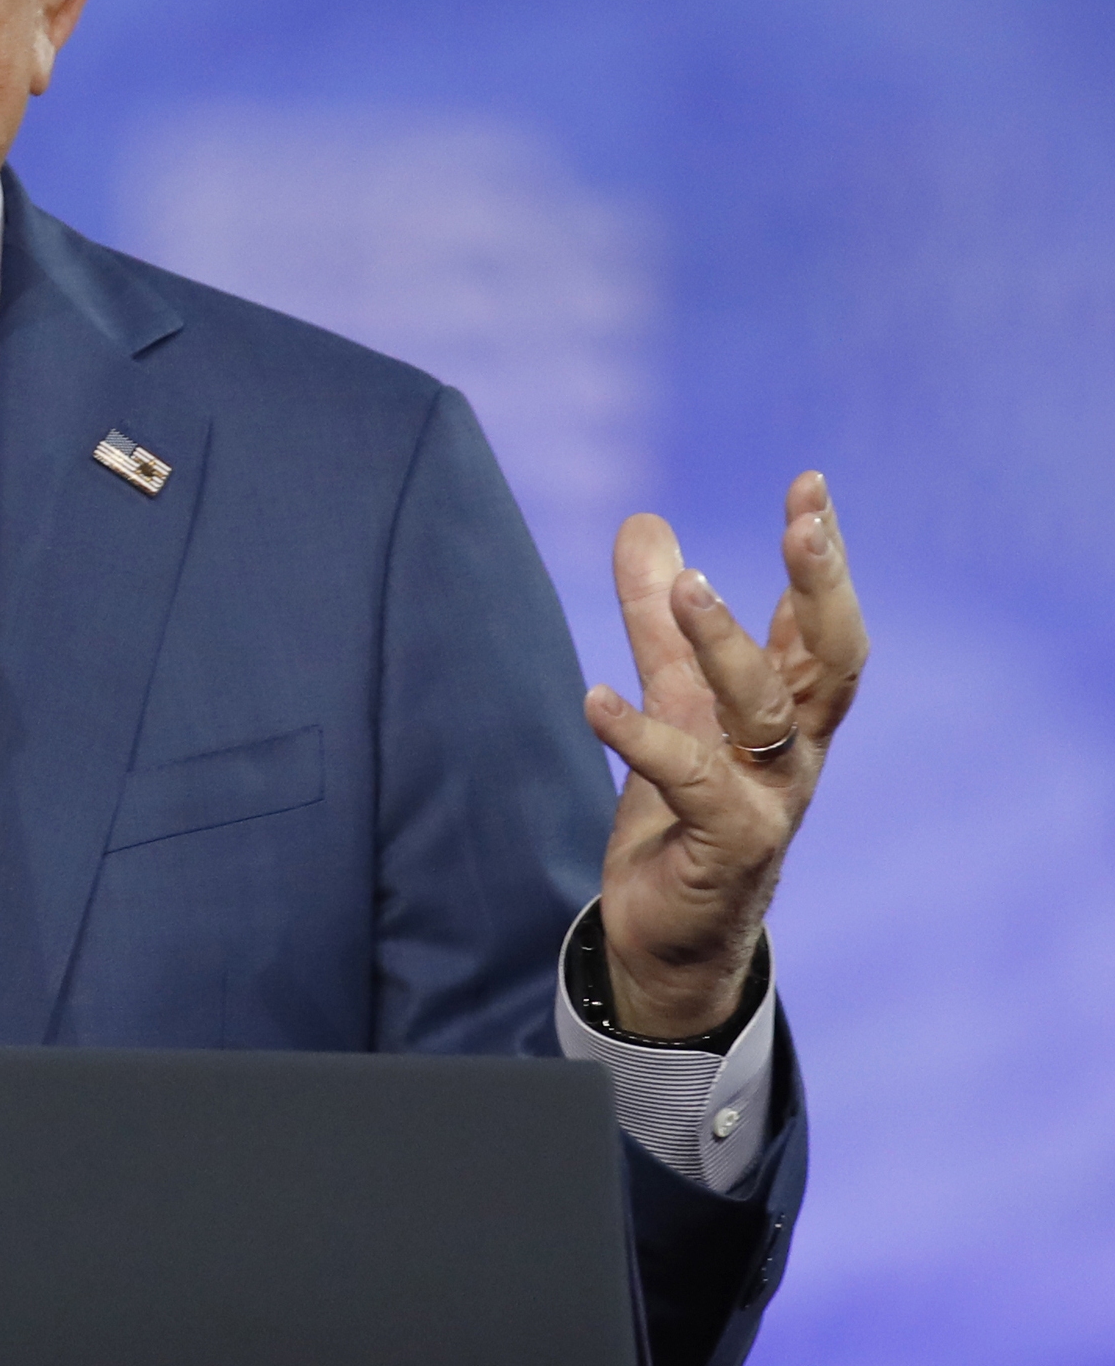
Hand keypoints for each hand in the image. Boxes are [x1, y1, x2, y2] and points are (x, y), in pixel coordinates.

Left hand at [584, 472, 866, 1037]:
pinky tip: (595, 697)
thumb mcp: (671, 700)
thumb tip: (644, 522)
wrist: (671, 935)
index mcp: (789, 712)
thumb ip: (655, 619)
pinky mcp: (724, 843)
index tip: (809, 487)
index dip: (821, 557)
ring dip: (728, 642)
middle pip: (829, 657)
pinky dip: (640, 735)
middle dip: (821, 586)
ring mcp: (768, 798)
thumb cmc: (686, 811)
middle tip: (803, 523)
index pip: (820, 622)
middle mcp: (791, 750)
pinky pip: (687, 779)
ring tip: (688, 584)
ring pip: (763, 708)